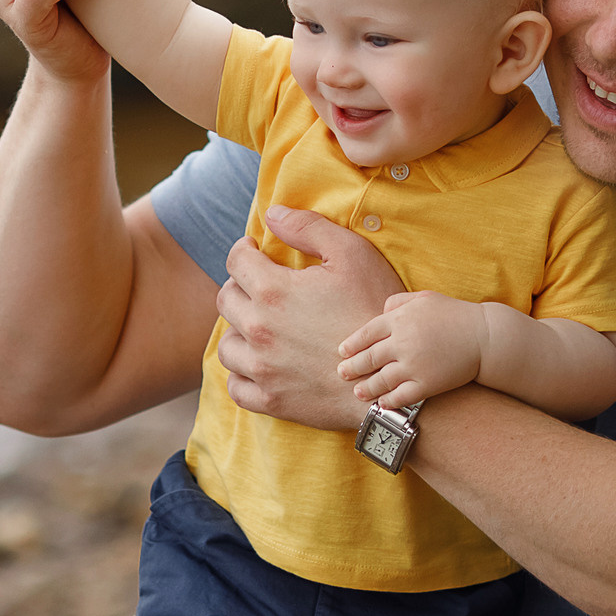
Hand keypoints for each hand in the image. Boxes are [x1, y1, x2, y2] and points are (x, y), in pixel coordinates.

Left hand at [213, 207, 403, 431]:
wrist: (389, 376)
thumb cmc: (374, 310)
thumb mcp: (353, 255)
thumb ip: (309, 228)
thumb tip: (272, 215)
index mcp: (273, 292)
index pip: (236, 261)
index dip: (243, 250)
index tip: (253, 250)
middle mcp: (258, 329)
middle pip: (226, 300)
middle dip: (239, 286)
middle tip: (258, 286)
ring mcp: (262, 369)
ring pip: (227, 345)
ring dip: (237, 331)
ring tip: (257, 326)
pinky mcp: (270, 400)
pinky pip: (236, 386)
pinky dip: (241, 373)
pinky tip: (257, 364)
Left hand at [336, 292, 484, 409]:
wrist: (486, 337)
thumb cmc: (455, 315)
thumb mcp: (425, 298)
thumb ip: (398, 302)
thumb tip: (380, 311)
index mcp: (400, 319)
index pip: (366, 333)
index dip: (351, 345)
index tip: (342, 352)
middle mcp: (402, 342)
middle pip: (368, 358)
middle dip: (352, 367)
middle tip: (342, 373)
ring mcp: (414, 365)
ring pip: (380, 380)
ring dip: (366, 388)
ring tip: (358, 392)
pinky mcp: (427, 384)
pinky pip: (400, 397)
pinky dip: (388, 401)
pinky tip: (382, 403)